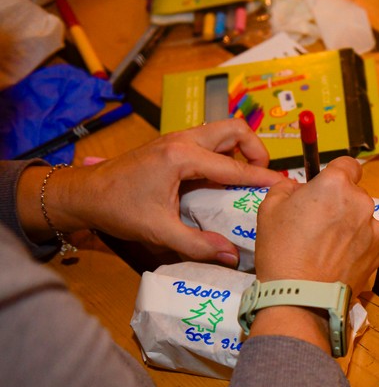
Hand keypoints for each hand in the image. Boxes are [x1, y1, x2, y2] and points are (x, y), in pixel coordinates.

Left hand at [22, 118, 283, 265]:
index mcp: (181, 156)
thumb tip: (230, 256)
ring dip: (241, 149)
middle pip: (234, 129)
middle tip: (261, 177)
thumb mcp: (158, 230)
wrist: (85, 194)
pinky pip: (210, 141)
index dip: (262, 177)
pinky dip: (225, 154)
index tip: (285, 185)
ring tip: (246, 178)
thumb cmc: (118, 209)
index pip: (233, 166)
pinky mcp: (174, 144)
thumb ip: (196, 244)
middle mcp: (182, 139)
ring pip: (223, 131)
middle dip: (256, 149)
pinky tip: (224, 180)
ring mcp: (178, 138)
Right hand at [254, 156, 378, 297]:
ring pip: (363, 217)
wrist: (301, 295)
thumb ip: (286, 188)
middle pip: (354, 193)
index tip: (326, 187)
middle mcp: (361, 202)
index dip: (336, 174)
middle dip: (340, 202)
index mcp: (336, 184)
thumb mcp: (269, 209)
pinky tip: (339, 258)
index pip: (347, 165)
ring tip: (328, 246)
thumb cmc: (282, 249)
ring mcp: (373, 228)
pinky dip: (358, 244)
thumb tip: (297, 187)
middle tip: (319, 223)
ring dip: (350, 224)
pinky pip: (369, 239)